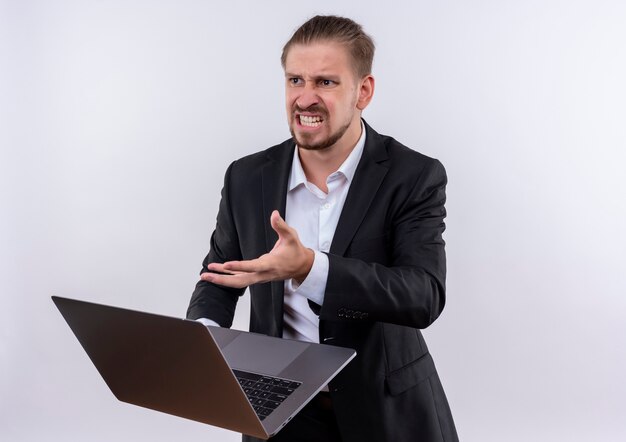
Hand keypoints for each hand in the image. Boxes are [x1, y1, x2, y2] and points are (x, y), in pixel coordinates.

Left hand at [200, 210, 314, 288]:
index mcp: (271, 264)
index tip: (226, 265)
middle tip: (206, 275)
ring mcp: (259, 277)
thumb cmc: (295, 252)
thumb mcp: (291, 236)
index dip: (239, 266)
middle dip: (222, 279)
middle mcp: (263, 273)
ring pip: (238, 282)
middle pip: (240, 281)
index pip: (252, 266)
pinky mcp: (256, 276)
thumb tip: (274, 214)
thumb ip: (281, 226)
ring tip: (206, 275)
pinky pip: (240, 279)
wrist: (301, 267)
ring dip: (221, 279)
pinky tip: (217, 272)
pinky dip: (227, 276)